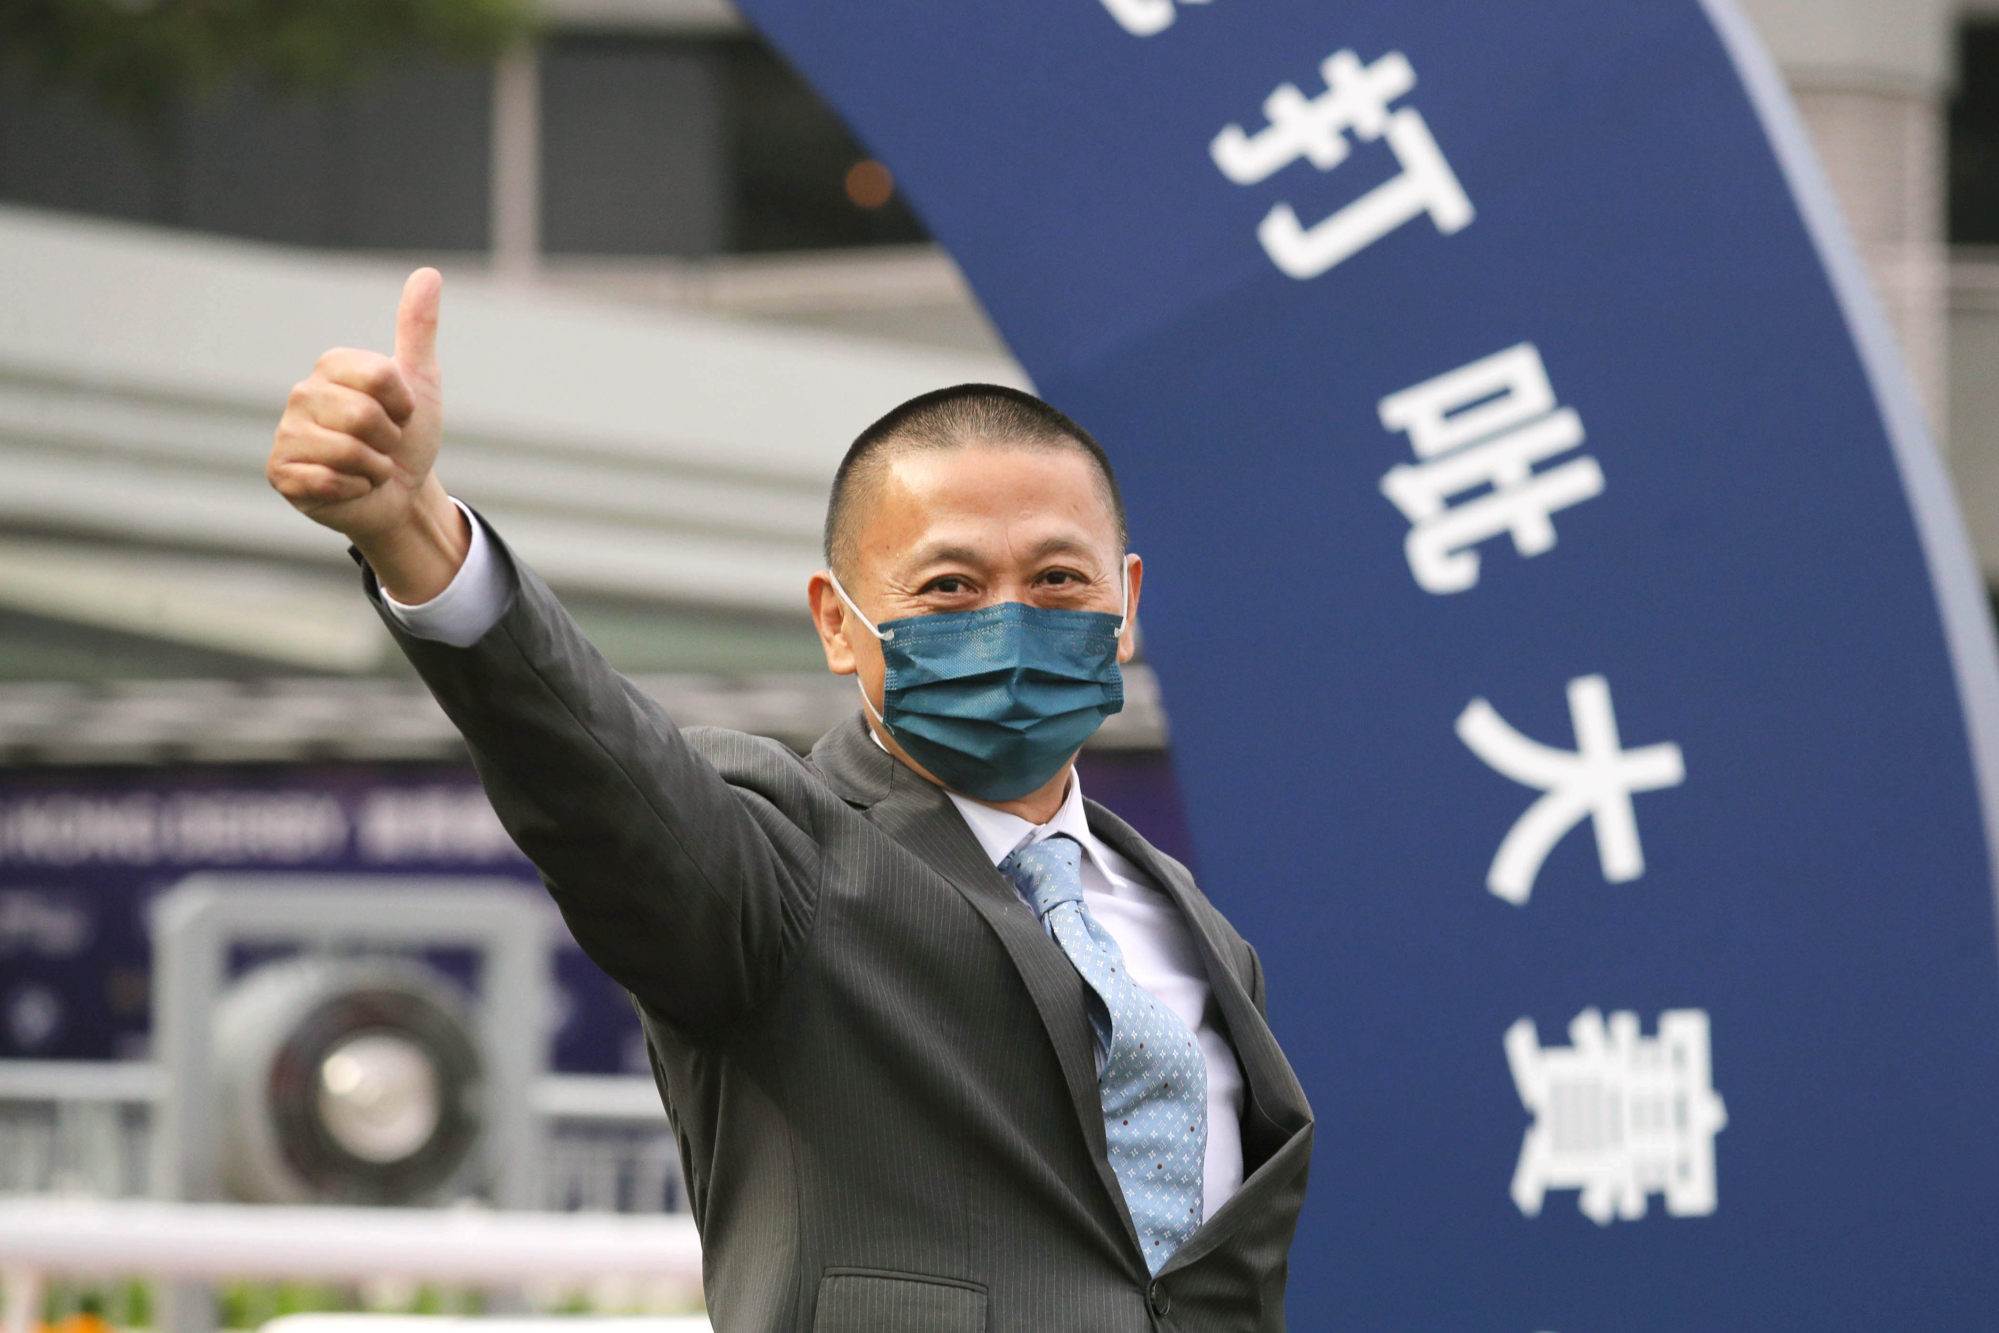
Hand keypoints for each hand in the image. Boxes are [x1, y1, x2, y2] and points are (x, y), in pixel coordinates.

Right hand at [268, 267, 466, 600]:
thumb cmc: (408, 439)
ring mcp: (287, 434)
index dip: (404, 405)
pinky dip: (354, 490)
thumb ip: (418, 330)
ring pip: (348, 451)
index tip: (400, 414)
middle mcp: (303, 394)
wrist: (400, 496)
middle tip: (384, 446)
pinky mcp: (281, 472)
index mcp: (332, 367)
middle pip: (364, 415)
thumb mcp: (421, 383)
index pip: (381, 376)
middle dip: (390, 441)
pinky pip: (328, 480)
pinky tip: (349, 487)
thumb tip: (428, 273)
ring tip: (367, 467)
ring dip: (375, 468)